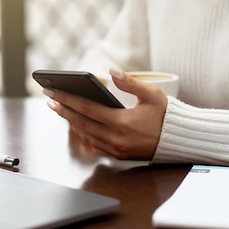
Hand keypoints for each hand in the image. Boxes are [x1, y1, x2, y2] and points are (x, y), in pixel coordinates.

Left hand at [44, 68, 167, 160]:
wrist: (179, 141)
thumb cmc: (166, 116)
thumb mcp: (153, 95)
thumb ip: (130, 83)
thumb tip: (111, 72)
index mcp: (122, 122)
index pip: (87, 108)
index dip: (68, 99)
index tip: (53, 91)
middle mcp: (116, 138)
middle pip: (81, 123)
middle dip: (63, 110)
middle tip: (49, 99)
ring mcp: (115, 150)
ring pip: (85, 135)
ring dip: (70, 122)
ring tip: (60, 109)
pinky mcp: (118, 156)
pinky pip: (93, 145)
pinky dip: (83, 134)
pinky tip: (76, 125)